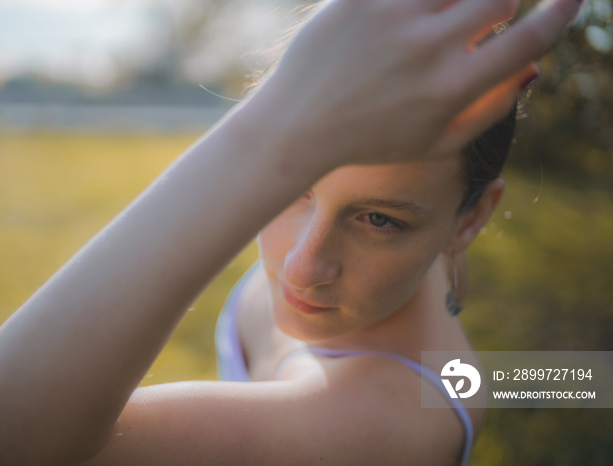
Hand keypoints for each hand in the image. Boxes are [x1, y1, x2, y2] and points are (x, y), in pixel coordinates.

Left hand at [242, 0, 579, 169]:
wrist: (298, 127)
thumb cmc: (370, 140)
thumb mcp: (434, 143)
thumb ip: (489, 112)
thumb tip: (532, 69)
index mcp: (452, 88)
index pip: (528, 40)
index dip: (559, 15)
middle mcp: (429, 47)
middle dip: (502, 2)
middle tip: (483, 15)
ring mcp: (392, 17)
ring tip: (440, 22)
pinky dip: (418, 1)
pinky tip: (410, 15)